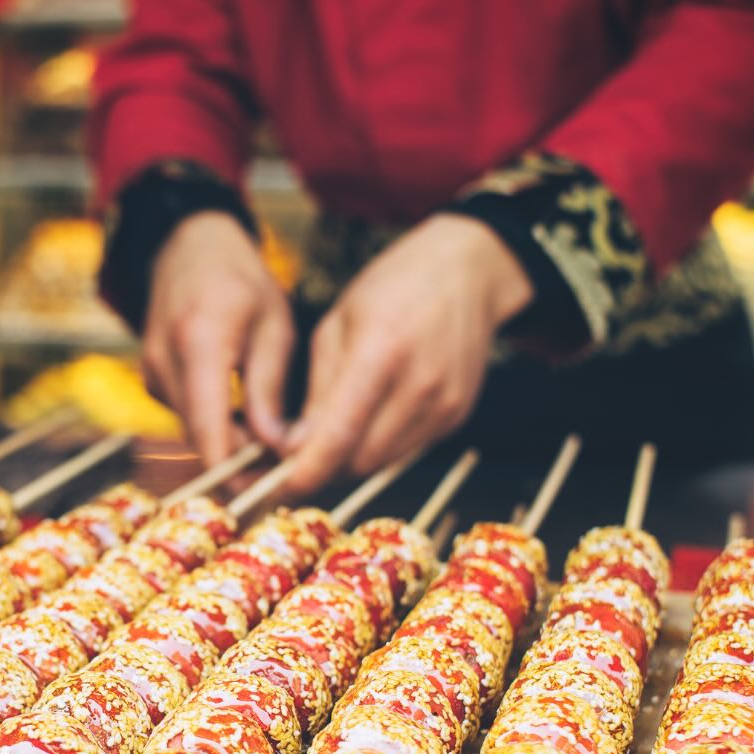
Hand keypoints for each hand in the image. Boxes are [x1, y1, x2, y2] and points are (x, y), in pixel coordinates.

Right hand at [142, 211, 295, 467]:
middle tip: (282, 468)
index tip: (264, 493)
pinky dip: (213, 422)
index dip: (233, 469)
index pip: (209, 428)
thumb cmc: (239, 280)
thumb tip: (276, 448)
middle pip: (199, 436)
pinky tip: (241, 415)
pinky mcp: (150, 378)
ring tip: (269, 437)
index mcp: (200, 343)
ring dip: (227, 440)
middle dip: (237, 459)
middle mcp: (165, 362)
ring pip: (192, 429)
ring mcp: (151, 371)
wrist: (187, 247)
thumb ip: (270, 390)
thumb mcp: (273, 327)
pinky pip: (185, 415)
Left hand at [279, 214, 531, 494]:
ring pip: (384, 461)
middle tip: (302, 452)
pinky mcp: (457, 414)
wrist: (468, 270)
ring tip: (337, 430)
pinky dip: (383, 443)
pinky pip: (409, 448)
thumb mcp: (338, 324)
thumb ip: (317, 391)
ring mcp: (444, 403)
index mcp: (380, 353)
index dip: (309, 470)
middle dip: (326, 464)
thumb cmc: (394, 287)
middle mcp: (418, 385)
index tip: (285, 483)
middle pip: (360, 459)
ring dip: (354, 456)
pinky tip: (376, 414)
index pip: (339, 435)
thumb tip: (295, 447)